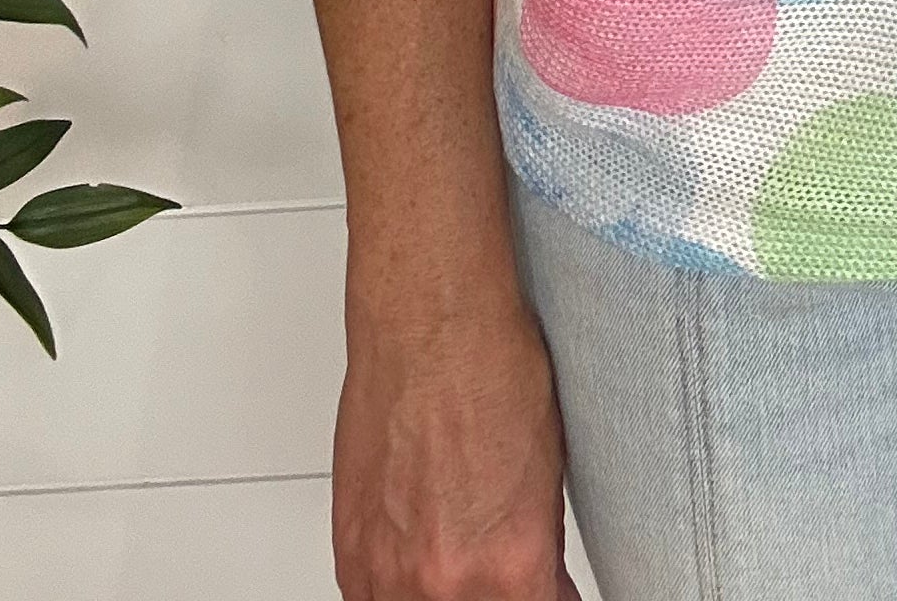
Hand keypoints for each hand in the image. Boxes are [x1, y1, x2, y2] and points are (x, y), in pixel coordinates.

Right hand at [332, 294, 580, 600]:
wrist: (428, 323)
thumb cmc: (491, 373)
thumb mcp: (547, 475)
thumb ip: (537, 554)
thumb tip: (541, 588)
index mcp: (510, 568)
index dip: (545, 600)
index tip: (547, 590)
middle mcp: (445, 583)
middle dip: (498, 590)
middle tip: (504, 567)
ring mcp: (388, 573)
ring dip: (444, 592)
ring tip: (459, 552)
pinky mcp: (349, 553)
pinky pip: (373, 598)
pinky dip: (397, 586)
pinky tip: (419, 556)